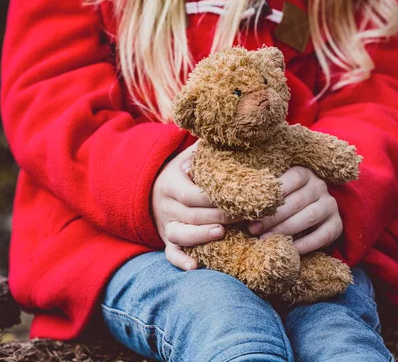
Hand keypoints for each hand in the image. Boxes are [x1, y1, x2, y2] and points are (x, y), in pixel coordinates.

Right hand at [152, 142, 236, 269]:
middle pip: (192, 214)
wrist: (153, 190)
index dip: (215, 198)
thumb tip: (229, 131)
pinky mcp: (167, 240)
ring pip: (180, 234)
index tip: (240, 198)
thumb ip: (207, 148)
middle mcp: (167, 206)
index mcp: (172, 184)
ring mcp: (166, 225)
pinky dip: (180, 261)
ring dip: (200, 236)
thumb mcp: (188, 156)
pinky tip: (195, 267)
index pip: (193, 194)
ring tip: (221, 234)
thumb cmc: (183, 172)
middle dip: (218, 216)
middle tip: (244, 216)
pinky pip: (170, 253)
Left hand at [248, 166, 342, 254]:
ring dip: (285, 230)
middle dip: (272, 217)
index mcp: (304, 173)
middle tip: (252, 229)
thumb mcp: (273, 195)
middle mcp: (320, 186)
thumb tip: (228, 212)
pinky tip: (287, 250)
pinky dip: (304, 245)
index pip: (289, 180)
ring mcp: (330, 205)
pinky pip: (322, 236)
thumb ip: (257, 198)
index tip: (250, 211)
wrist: (311, 216)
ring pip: (309, 217)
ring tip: (265, 240)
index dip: (270, 196)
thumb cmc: (283, 203)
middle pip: (296, 201)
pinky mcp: (337, 225)